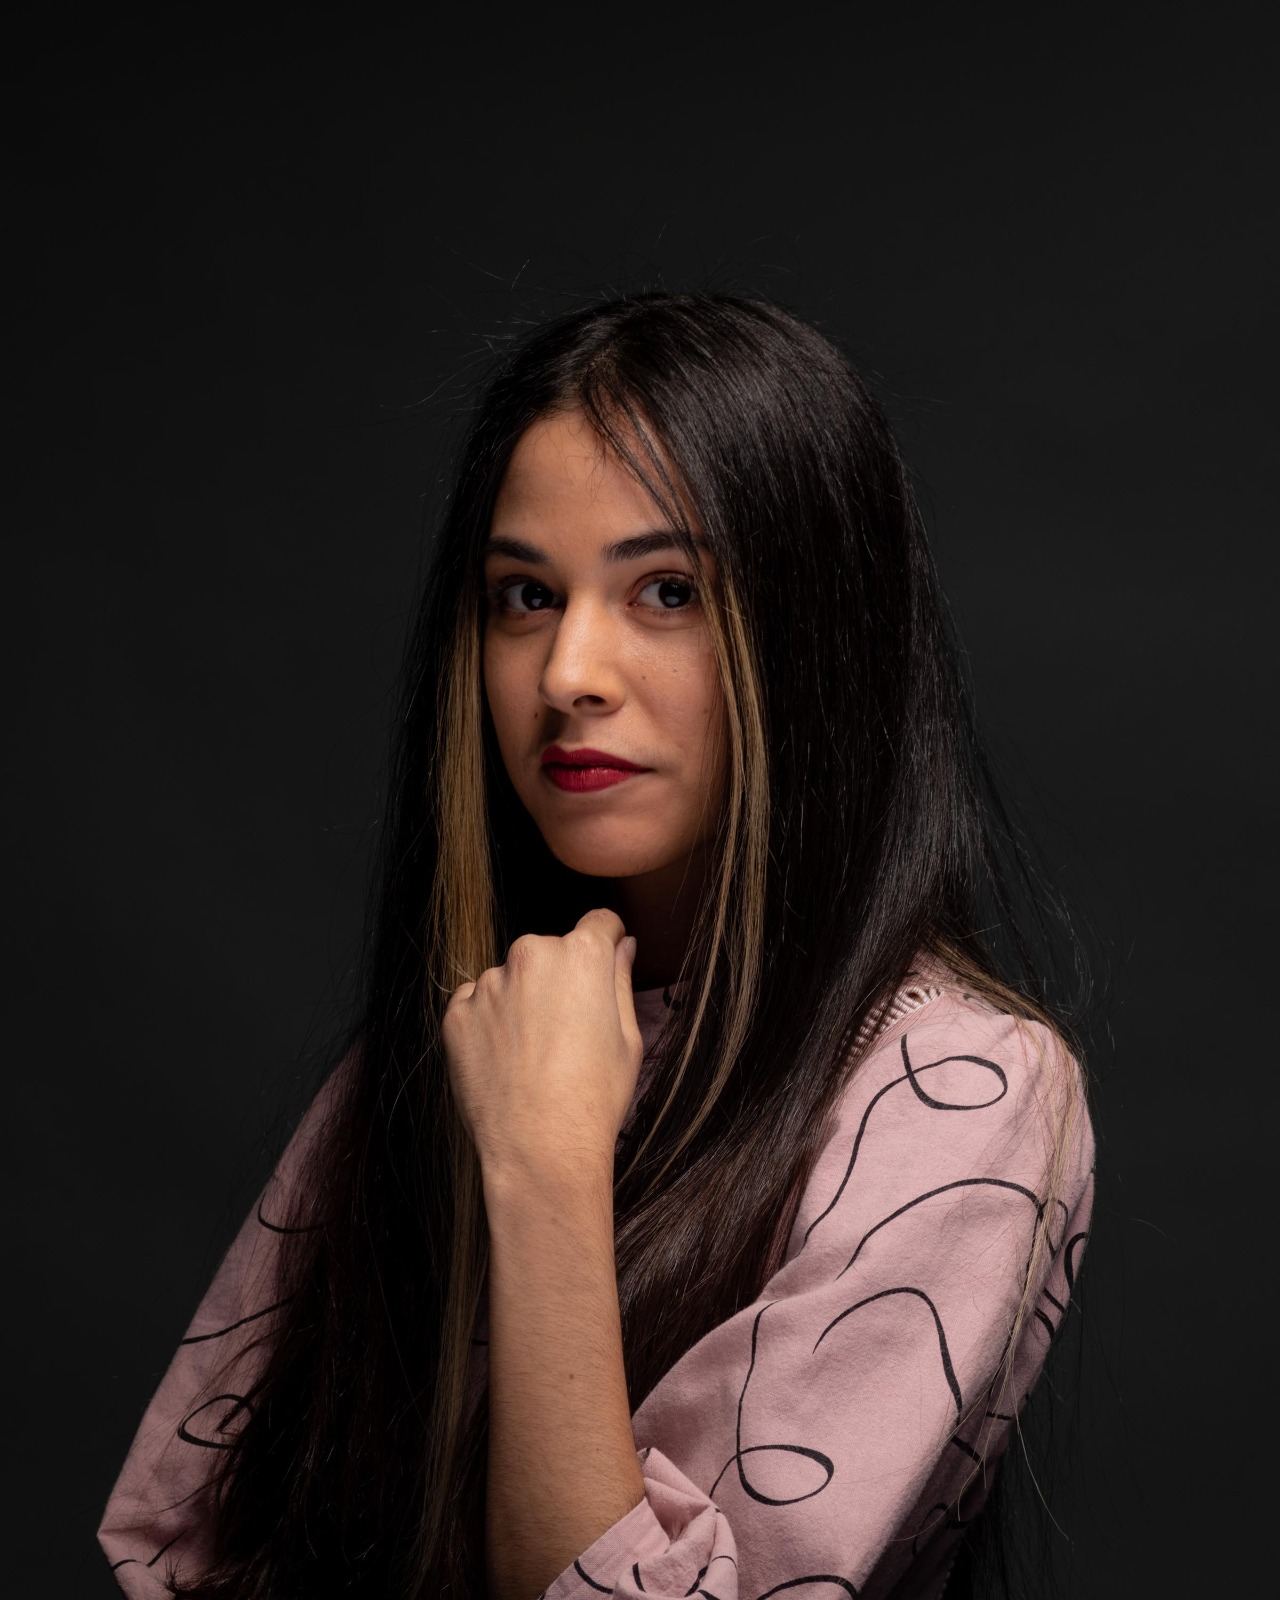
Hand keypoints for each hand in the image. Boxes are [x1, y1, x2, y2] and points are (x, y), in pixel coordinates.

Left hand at [441, 908, 643, 1185]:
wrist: (540, 1150)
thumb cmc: (593, 1098)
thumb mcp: (627, 1038)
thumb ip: (621, 980)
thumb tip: (623, 945)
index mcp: (581, 955)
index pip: (599, 923)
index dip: (607, 942)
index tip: (603, 967)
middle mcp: (530, 955)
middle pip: (550, 952)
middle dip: (559, 979)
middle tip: (567, 1031)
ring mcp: (488, 984)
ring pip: (510, 979)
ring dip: (520, 1001)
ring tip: (533, 1056)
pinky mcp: (456, 1014)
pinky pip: (476, 1004)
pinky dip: (488, 1024)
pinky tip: (506, 1062)